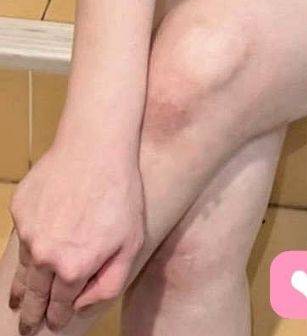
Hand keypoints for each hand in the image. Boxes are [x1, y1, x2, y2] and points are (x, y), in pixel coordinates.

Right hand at [9, 140, 144, 331]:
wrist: (95, 146)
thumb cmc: (121, 192)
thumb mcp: (130, 243)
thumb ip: (109, 282)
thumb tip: (81, 304)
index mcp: (72, 268)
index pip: (59, 305)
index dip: (56, 317)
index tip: (53, 325)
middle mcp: (44, 255)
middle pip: (34, 294)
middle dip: (30, 314)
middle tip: (25, 327)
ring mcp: (28, 232)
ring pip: (23, 267)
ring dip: (21, 285)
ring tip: (17, 300)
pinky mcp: (20, 209)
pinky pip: (23, 233)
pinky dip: (29, 241)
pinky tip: (36, 242)